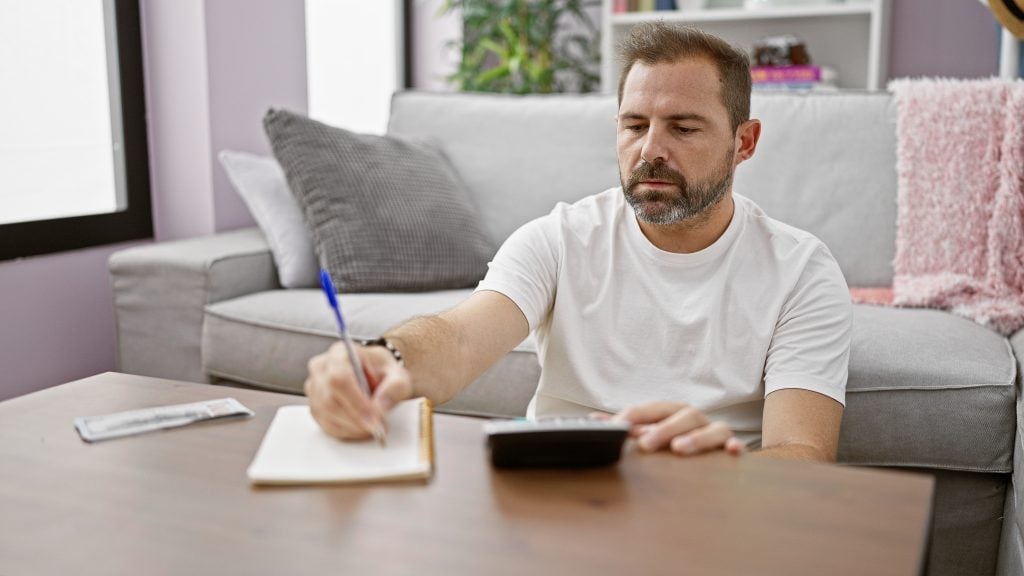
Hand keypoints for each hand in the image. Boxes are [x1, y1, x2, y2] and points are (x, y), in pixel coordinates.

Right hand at [304, 341, 412, 440]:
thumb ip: (393, 389)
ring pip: (326, 415)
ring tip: (373, 427)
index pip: (339, 378)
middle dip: (356, 419)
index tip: (374, 418)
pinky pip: (325, 425)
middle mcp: (321, 368)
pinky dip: (346, 432)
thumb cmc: (384, 373)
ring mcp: (314, 388)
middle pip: (329, 400)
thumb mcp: (398, 376)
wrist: (377, 376)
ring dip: (352, 427)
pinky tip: (361, 429)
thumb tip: (379, 409)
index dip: (356, 401)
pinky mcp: (314, 406)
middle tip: (378, 427)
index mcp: (340, 352)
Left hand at [601, 402, 744, 456]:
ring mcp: (713, 430)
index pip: (652, 408)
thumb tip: (592, 421)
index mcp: (671, 411)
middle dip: (663, 428)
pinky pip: (737, 443)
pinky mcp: (730, 446)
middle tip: (644, 443)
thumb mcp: (649, 432)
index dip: (635, 416)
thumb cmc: (674, 438)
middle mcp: (693, 418)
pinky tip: (732, 451)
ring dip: (696, 437)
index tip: (617, 429)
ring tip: (680, 449)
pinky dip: (736, 445)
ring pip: (711, 427)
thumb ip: (625, 427)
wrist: (713, 450)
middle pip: (682, 415)